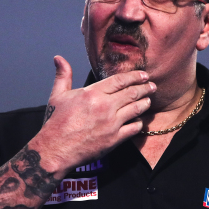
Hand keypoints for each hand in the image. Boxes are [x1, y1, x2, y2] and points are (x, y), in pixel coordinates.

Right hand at [30, 55, 155, 173]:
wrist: (55, 150)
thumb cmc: (55, 123)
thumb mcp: (57, 95)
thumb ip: (63, 75)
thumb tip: (58, 58)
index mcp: (93, 93)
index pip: (120, 80)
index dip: (135, 76)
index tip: (144, 75)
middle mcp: (105, 106)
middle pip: (132, 93)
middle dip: (145, 88)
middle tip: (152, 86)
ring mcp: (112, 123)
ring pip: (136, 109)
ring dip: (145, 103)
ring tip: (149, 100)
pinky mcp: (114, 139)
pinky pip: (134, 128)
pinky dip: (139, 123)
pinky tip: (140, 120)